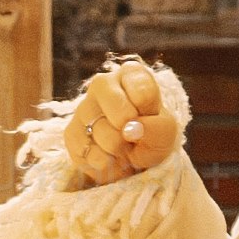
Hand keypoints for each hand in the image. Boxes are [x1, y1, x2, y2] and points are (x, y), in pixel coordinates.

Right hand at [60, 58, 183, 186]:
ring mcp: (83, 108)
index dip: (149, 111)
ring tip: (123, 148)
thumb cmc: (151, 134)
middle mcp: (103, 84)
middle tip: (134, 135)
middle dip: (130, 130)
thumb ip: (158, 127)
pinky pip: (87, 152)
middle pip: (118, 108)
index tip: (149, 116)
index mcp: (130, 75)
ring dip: (118, 150)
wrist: (134, 158)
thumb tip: (130, 130)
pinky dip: (104, 163)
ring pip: (100, 132)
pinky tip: (110, 157)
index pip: (142, 89)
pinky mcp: (71, 133)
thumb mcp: (167, 130)